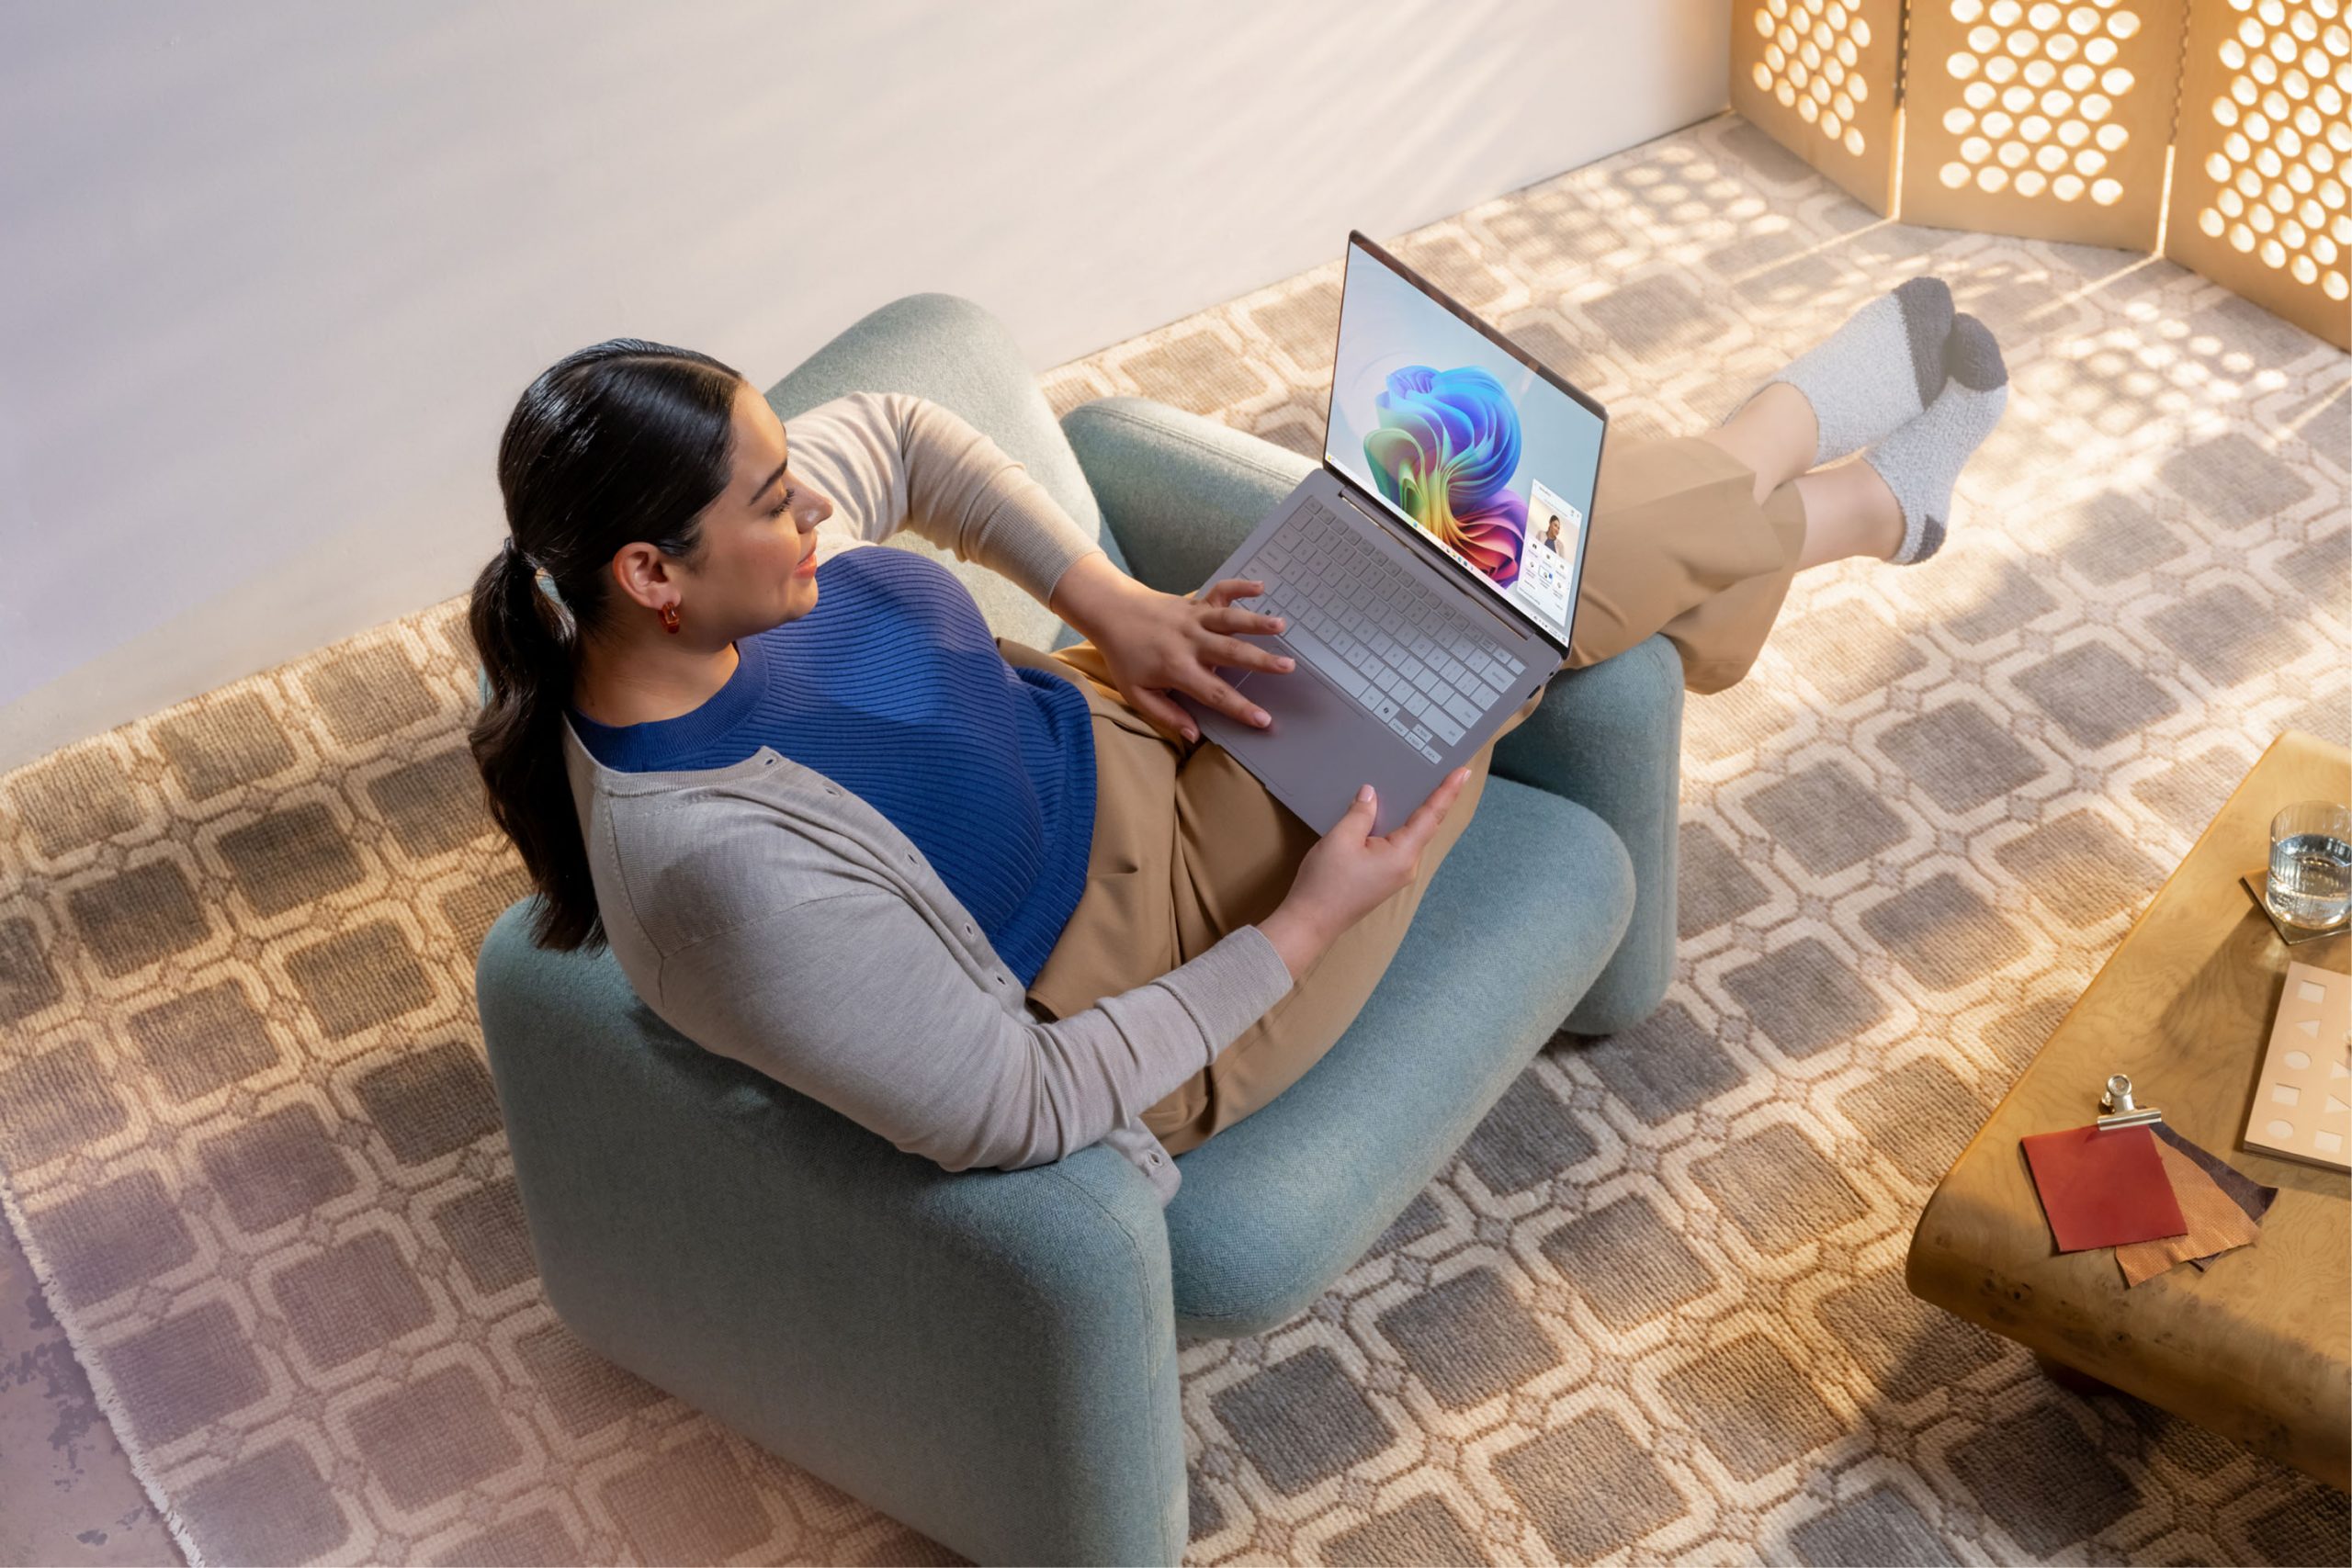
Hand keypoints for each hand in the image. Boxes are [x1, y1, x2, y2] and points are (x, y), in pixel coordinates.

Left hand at [1051, 555, 1296, 743]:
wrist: (1112, 612)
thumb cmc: (1124, 656)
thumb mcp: (1136, 693)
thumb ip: (1166, 714)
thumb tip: (1194, 735)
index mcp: (1176, 668)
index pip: (1214, 693)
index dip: (1239, 708)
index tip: (1263, 720)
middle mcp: (1189, 642)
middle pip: (1230, 652)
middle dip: (1260, 661)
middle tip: (1287, 667)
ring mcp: (1194, 619)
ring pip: (1229, 620)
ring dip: (1256, 621)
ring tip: (1281, 625)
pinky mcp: (1196, 602)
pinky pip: (1221, 591)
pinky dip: (1240, 586)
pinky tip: (1261, 586)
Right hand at [1259, 768, 1474, 978]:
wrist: (1310, 922)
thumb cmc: (1326, 883)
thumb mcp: (1341, 839)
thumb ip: (1361, 813)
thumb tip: (1371, 794)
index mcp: (1402, 855)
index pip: (1430, 816)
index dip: (1446, 792)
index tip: (1463, 773)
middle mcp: (1406, 866)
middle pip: (1424, 826)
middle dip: (1432, 799)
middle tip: (1443, 771)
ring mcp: (1396, 874)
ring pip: (1408, 836)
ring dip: (1411, 813)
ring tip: (1415, 787)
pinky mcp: (1383, 878)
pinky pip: (1395, 846)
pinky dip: (1395, 827)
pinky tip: (1385, 814)